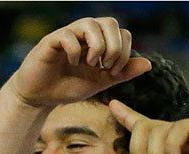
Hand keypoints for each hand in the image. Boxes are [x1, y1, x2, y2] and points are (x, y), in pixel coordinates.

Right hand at [10, 17, 150, 110]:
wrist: (40, 97)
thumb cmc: (68, 87)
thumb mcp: (100, 82)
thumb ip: (122, 73)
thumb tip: (149, 64)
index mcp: (98, 40)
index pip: (122, 32)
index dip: (123, 51)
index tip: (113, 71)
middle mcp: (84, 33)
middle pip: (110, 22)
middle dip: (114, 47)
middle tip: (105, 67)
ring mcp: (68, 34)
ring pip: (91, 24)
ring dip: (98, 47)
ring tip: (91, 64)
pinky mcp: (51, 41)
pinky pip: (68, 35)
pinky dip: (76, 51)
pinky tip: (73, 64)